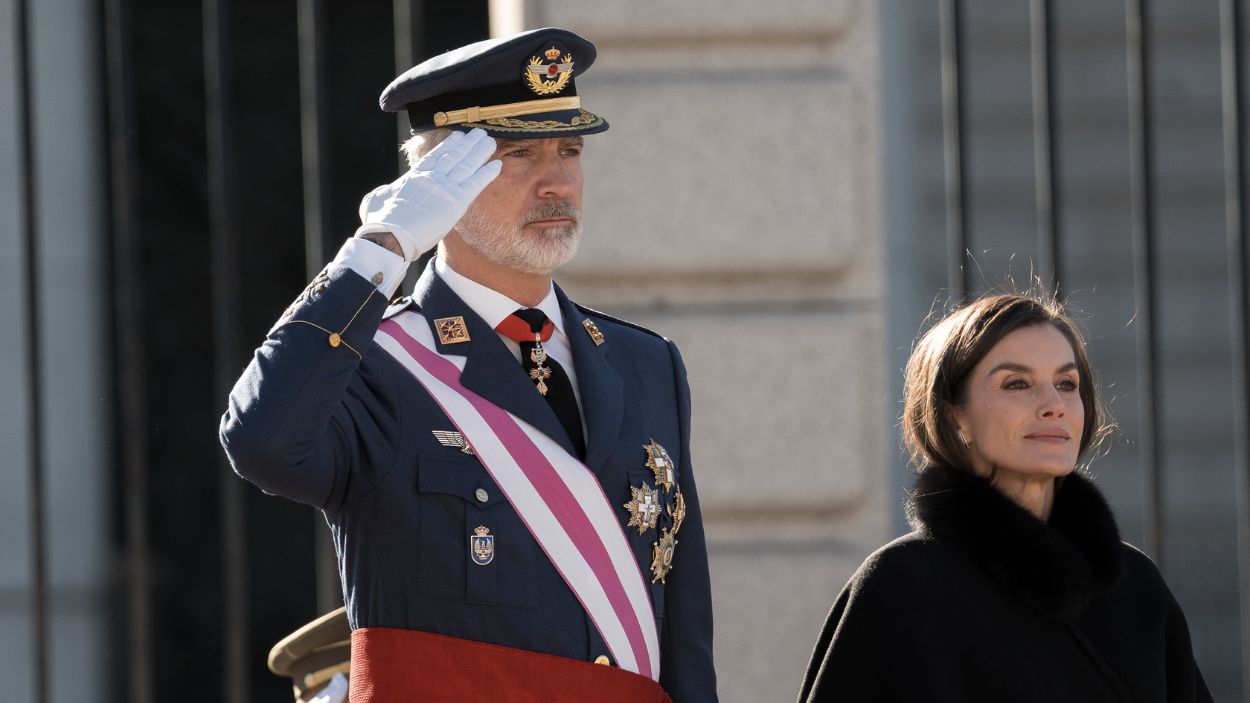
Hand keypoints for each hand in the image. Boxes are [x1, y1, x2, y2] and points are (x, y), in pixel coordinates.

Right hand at [356, 128, 501, 260]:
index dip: (449, 145)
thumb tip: (386, 192)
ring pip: (467, 164)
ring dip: (480, 151)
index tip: (458, 136)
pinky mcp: (457, 201)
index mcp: (415, 176)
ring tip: (489, 141)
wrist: (390, 235)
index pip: (435, 156)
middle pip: (454, 156)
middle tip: (479, 133)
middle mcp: (432, 177)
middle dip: (468, 143)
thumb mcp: (376, 199)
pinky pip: (476, 183)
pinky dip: (487, 173)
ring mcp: (445, 187)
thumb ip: (385, 192)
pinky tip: (497, 164)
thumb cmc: (380, 221)